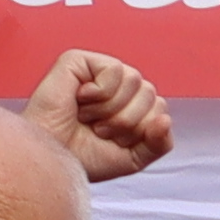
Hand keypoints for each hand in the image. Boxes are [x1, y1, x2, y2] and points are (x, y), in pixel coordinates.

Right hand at [23, 48, 174, 181]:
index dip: (140, 131)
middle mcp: (117, 86)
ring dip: (112, 109)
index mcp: (131, 104)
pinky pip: (114, 69)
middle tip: (98, 129)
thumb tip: (165, 119)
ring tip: (88, 117)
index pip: (160, 109)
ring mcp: (98, 72)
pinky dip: (101, 92)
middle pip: (150, 94)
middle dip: (127, 121)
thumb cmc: (84, 157)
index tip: (113, 140)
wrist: (53, 159)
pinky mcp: (79, 61)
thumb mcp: (133, 158)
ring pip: (136, 80)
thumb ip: (159, 143)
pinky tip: (81, 99)